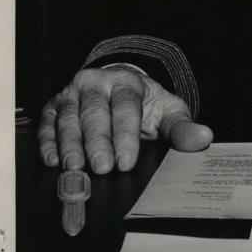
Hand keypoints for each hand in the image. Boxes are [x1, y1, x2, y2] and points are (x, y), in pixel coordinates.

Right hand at [37, 65, 212, 172]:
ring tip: (74, 168)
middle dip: (97, 142)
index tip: (126, 161)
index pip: (125, 107)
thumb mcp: (167, 111)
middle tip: (102, 168)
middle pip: (95, 113)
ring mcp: (73, 94)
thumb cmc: (145, 104)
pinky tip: (52, 159)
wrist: (119, 87)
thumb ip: (182, 128)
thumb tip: (204, 138)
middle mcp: (97, 84)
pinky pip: (48, 123)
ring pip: (69, 118)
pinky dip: (47, 141)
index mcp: (127, 82)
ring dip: (70, 144)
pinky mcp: (55, 106)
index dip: (125, 135)